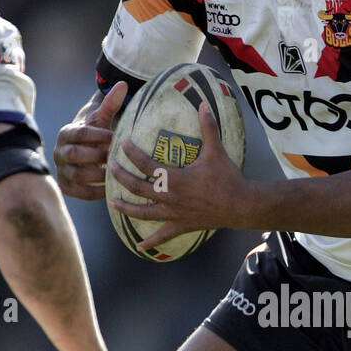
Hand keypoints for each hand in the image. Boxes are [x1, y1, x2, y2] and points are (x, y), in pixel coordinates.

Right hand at [54, 82, 127, 199]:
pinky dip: (94, 192)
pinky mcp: (67, 186)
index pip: (81, 133)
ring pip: (76, 174)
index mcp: (67, 133)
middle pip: (76, 154)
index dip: (99, 136)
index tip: (116, 138)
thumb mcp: (102, 118)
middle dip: (97, 156)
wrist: (85, 151)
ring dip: (97, 175)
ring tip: (115, 174)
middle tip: (116, 158)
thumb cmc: (96, 133)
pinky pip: (79, 192)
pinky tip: (110, 189)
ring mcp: (62, 170)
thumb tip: (122, 84)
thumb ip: (110, 103)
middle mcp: (60, 151)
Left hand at [108, 101, 247, 250]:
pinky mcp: (181, 225)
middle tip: (109, 168)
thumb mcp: (216, 151)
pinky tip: (139, 246)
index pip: (146, 164)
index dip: (132, 153)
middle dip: (121, 177)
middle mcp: (169, 197)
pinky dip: (150, 242)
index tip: (122, 143)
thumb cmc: (227, 177)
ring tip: (111, 202)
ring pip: (143, 212)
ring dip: (125, 208)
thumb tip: (204, 103)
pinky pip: (162, 235)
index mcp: (174, 178)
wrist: (240, 204)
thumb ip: (208, 127)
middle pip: (137, 187)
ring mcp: (173, 213)